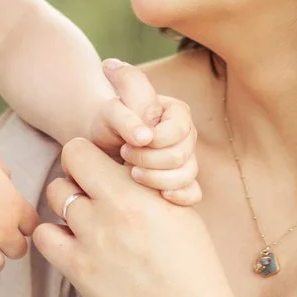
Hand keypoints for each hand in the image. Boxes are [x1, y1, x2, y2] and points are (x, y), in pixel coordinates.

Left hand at [34, 137, 237, 296]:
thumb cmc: (191, 263)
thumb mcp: (178, 210)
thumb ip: (143, 184)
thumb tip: (119, 164)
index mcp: (135, 191)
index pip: (79, 150)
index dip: (85, 157)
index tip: (98, 170)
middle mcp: (108, 212)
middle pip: (63, 173)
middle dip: (76, 178)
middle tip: (93, 194)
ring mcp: (90, 242)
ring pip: (54, 200)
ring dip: (67, 205)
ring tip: (88, 220)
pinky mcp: (78, 271)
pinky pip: (44, 238)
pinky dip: (55, 235)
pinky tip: (75, 243)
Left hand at [88, 59, 202, 206]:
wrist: (103, 145)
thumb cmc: (109, 123)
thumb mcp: (112, 106)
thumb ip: (125, 99)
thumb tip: (144, 133)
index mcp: (177, 113)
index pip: (178, 131)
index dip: (154, 141)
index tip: (129, 143)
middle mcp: (187, 136)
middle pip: (183, 156)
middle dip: (152, 161)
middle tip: (126, 159)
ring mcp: (187, 160)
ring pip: (187, 176)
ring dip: (158, 179)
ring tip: (133, 176)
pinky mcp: (182, 183)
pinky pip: (193, 194)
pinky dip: (178, 196)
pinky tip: (159, 196)